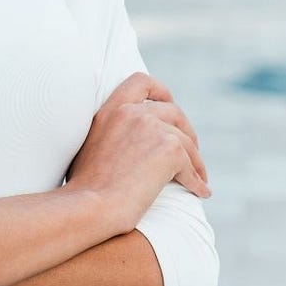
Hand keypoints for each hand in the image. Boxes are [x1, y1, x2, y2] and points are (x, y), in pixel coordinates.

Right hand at [67, 73, 209, 233]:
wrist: (91, 204)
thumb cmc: (86, 186)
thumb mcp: (92, 144)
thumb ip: (113, 132)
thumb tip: (132, 143)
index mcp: (110, 109)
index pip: (141, 82)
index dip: (161, 91)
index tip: (168, 105)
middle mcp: (132, 112)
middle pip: (173, 111)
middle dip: (186, 130)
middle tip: (190, 150)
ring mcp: (152, 128)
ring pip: (186, 141)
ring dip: (195, 161)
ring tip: (198, 178)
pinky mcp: (170, 150)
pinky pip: (192, 166)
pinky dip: (197, 181)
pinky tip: (200, 192)